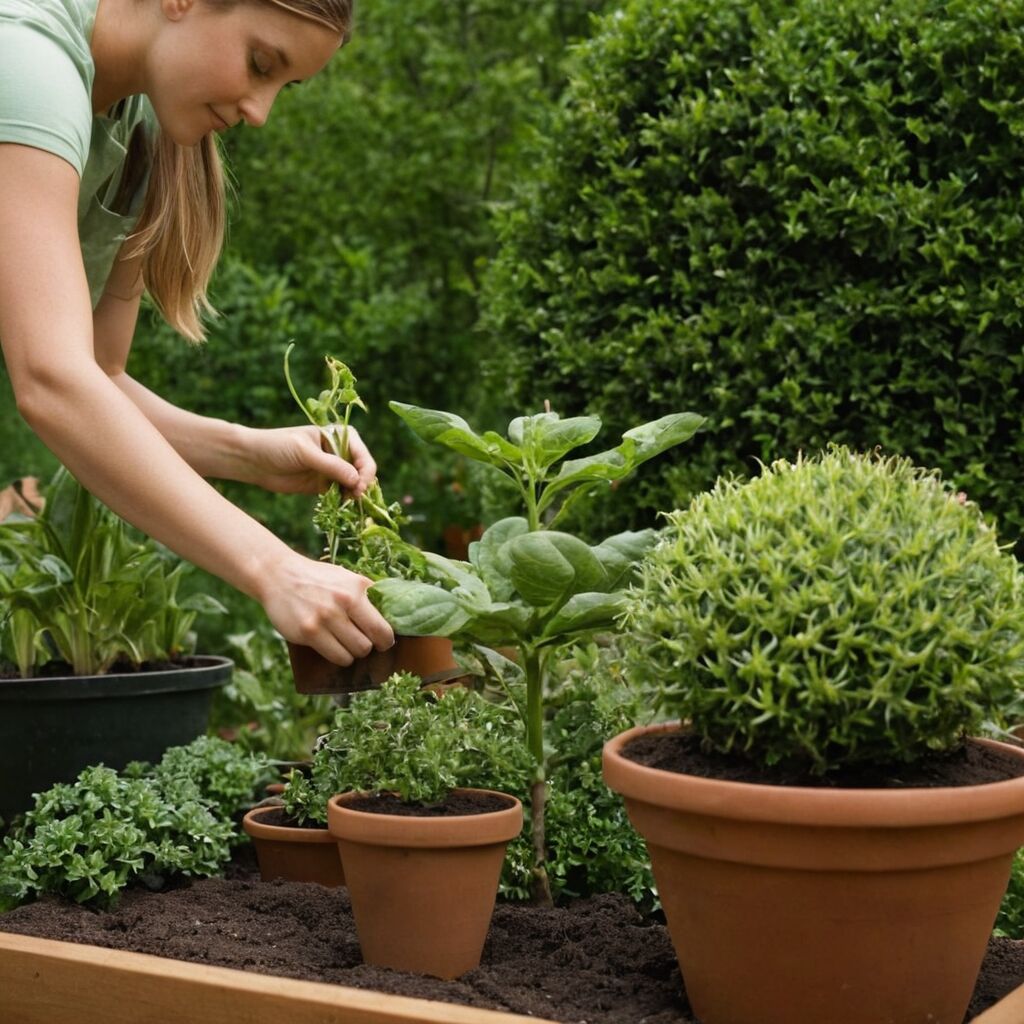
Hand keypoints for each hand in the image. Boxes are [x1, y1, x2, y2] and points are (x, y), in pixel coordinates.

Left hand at [234, 424, 376, 496]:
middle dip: (361, 484)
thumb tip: (357, 480)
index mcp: (338, 435)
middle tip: (353, 496)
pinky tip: (339, 505)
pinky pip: (339, 494)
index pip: (361, 454)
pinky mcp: (322, 485)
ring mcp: (331, 469)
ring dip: (352, 494)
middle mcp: (339, 452)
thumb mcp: (305, 452)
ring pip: (352, 484)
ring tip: (346, 502)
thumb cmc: (277, 446)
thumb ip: (331, 465)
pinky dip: (342, 501)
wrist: (252, 460)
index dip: (365, 471)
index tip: (359, 486)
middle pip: (361, 471)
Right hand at [259, 550, 394, 665]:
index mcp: (357, 589)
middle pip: (371, 643)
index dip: (387, 639)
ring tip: (346, 643)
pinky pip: (336, 657)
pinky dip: (339, 656)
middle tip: (363, 642)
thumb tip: (396, 615)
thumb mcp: (347, 578)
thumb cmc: (318, 580)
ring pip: (355, 653)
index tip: (384, 641)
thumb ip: (368, 595)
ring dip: (353, 653)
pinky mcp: (308, 632)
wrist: (279, 575)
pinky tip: (334, 647)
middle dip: (370, 646)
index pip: (383, 627)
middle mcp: (343, 603)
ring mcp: (324, 618)